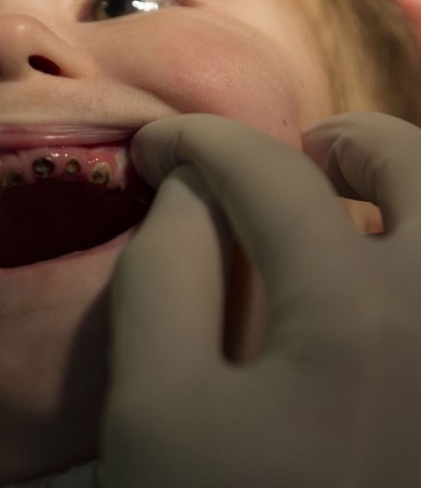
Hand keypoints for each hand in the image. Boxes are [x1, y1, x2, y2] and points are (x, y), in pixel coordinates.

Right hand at [102, 112, 420, 487]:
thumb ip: (162, 275)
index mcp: (356, 313)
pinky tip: (390, 273)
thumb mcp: (155, 406)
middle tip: (286, 158)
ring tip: (348, 200)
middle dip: (336, 140)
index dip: (200, 141)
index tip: (153, 145)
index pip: (269, 175)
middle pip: (414, 165)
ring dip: (405, 186)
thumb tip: (190, 189)